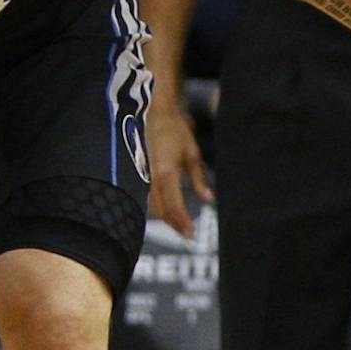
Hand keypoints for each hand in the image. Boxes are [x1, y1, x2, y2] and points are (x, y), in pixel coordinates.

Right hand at [147, 101, 211, 239]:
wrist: (155, 114)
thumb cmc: (176, 131)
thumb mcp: (192, 154)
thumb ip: (199, 179)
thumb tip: (208, 199)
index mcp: (166, 174)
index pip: (174, 206)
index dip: (182, 222)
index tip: (191, 235)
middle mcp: (152, 178)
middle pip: (161, 210)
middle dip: (174, 224)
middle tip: (187, 235)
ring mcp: (145, 176)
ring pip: (153, 205)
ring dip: (166, 218)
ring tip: (179, 226)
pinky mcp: (142, 173)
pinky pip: (148, 196)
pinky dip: (158, 207)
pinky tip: (167, 211)